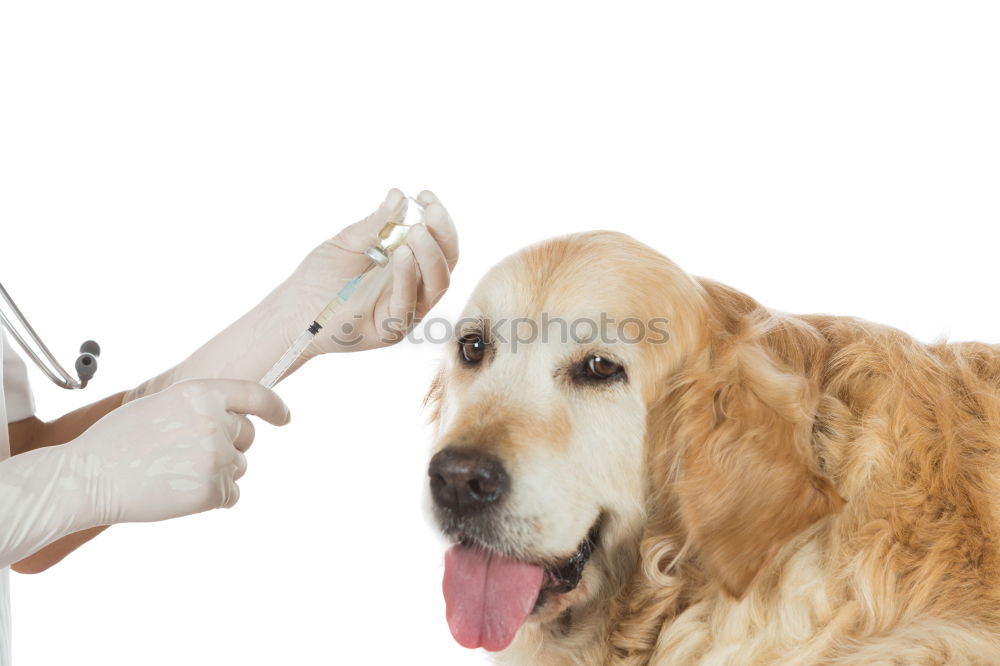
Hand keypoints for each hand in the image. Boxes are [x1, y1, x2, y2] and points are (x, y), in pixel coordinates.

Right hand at [0, 378, 288, 566]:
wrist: (87, 477)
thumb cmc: (118, 441)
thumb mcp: (161, 404)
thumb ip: (200, 407)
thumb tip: (234, 420)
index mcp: (201, 393)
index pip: (255, 394)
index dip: (274, 407)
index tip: (284, 418)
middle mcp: (215, 421)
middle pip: (247, 437)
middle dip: (229, 446)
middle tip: (188, 456)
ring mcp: (216, 456)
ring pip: (238, 467)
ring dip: (216, 473)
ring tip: (173, 474)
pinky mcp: (211, 489)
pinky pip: (230, 496)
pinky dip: (211, 498)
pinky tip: (178, 493)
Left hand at [278, 188, 458, 353]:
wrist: (292, 310)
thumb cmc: (320, 278)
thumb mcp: (349, 241)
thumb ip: (376, 224)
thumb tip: (399, 195)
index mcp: (409, 266)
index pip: (438, 243)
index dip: (439, 220)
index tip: (425, 195)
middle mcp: (414, 288)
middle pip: (446, 263)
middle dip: (442, 234)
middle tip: (430, 212)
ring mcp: (405, 310)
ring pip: (436, 284)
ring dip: (430, 255)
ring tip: (417, 231)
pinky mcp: (391, 329)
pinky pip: (407, 304)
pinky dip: (408, 278)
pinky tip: (402, 255)